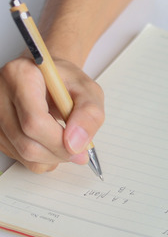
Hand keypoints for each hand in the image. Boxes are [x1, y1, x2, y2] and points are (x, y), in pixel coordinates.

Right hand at [0, 56, 103, 172]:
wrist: (49, 80)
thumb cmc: (67, 82)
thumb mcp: (88, 91)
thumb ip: (89, 114)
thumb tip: (76, 145)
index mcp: (21, 76)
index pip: (34, 121)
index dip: (60, 141)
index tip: (81, 149)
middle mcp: (0, 95)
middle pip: (26, 142)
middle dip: (59, 153)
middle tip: (80, 152)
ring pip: (22, 153)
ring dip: (52, 158)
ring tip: (68, 145)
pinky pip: (19, 157)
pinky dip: (41, 160)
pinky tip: (53, 146)